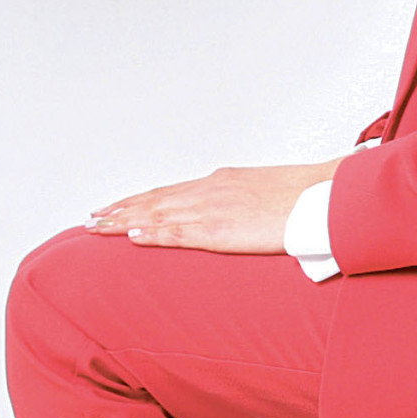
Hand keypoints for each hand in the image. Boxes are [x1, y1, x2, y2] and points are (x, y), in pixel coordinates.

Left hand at [86, 161, 344, 254]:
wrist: (324, 196)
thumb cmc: (307, 197)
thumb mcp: (268, 194)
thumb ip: (246, 202)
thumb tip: (240, 213)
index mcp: (222, 182)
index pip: (170, 191)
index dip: (140, 199)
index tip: (118, 206)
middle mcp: (210, 190)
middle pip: (154, 199)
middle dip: (120, 208)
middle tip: (92, 218)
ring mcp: (213, 208)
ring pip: (156, 213)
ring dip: (122, 220)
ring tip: (96, 227)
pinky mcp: (220, 229)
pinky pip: (176, 232)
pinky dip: (150, 233)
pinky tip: (129, 235)